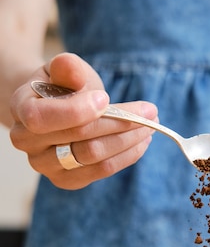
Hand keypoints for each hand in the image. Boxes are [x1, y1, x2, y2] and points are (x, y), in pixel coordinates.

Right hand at [9, 52, 157, 189]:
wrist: (55, 108)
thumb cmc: (62, 85)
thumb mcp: (64, 69)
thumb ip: (66, 67)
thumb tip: (68, 67)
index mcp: (21, 109)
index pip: (43, 118)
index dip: (77, 110)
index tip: (106, 98)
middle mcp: (27, 142)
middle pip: (79, 139)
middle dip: (121, 123)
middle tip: (150, 111)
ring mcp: (46, 165)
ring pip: (95, 157)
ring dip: (129, 140)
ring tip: (151, 124)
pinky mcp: (68, 180)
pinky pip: (102, 170)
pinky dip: (127, 155)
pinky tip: (142, 141)